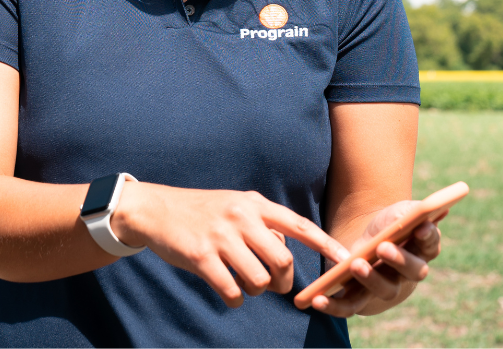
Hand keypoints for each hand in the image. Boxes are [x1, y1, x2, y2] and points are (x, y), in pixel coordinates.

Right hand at [113, 182, 350, 308]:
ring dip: (256, 291)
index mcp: (254, 204)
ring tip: (243, 283)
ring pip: (259, 281)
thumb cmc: (203, 211)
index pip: (298, 225)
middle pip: (283, 262)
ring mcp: (221, 237)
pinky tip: (228, 292)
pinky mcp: (201, 257)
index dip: (325, 244)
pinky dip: (235, 299)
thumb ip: (263, 224)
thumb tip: (283, 255)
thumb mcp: (236, 205)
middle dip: (283, 282)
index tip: (346, 259)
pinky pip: (232, 292)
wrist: (157, 210)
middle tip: (273, 285)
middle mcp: (241, 217)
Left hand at [309, 201, 443, 317]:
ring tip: (355, 264)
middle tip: (383, 247)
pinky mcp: (361, 298)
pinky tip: (317, 300)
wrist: (367, 240)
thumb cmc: (389, 224)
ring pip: (384, 290)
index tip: (420, 227)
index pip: (431, 244)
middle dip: (399, 259)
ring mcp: (385, 288)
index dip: (428, 236)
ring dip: (370, 279)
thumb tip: (424, 214)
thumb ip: (413, 211)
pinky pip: (350, 306)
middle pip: (412, 271)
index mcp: (423, 248)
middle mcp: (409, 273)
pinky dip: (334, 306)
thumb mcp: (400, 211)